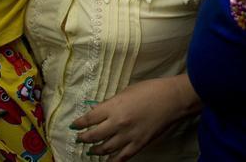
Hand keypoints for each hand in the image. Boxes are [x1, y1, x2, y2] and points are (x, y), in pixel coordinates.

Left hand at [72, 76, 199, 161]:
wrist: (171, 100)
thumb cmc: (150, 90)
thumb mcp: (126, 91)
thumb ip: (111, 103)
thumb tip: (99, 111)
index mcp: (113, 107)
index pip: (89, 118)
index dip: (79, 123)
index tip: (74, 126)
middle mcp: (117, 123)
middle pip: (94, 135)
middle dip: (84, 138)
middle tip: (80, 138)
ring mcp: (128, 136)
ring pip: (105, 148)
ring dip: (95, 150)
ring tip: (91, 151)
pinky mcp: (138, 144)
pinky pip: (122, 157)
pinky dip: (112, 161)